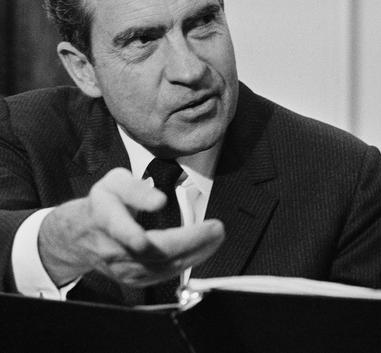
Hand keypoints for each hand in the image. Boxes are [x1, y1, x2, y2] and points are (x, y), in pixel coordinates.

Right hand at [37, 167, 224, 287]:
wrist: (80, 236)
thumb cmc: (103, 205)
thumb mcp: (113, 183)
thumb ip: (135, 189)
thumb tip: (159, 201)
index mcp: (106, 220)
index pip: (120, 230)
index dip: (134, 236)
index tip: (151, 235)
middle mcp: (114, 250)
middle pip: (153, 252)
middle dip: (189, 242)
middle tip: (216, 228)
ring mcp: (123, 269)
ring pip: (163, 267)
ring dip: (195, 253)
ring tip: (216, 237)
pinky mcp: (134, 280)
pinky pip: (164, 275)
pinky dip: (187, 262)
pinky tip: (203, 250)